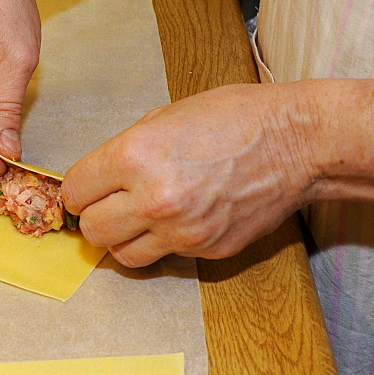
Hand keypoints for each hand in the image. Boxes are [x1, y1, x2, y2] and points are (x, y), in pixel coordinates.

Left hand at [59, 83, 315, 266]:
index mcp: (134, 156)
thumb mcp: (164, 117)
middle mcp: (153, 199)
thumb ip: (124, 151)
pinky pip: (165, 257)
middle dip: (95, 217)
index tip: (87, 189)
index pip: (74, 191)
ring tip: (140, 219)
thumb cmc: (235, 119)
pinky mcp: (206, 250)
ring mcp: (181, 231)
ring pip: (122, 255)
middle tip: (110, 205)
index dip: (78, 190)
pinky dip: (164, 243)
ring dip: (124, 238)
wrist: (299, 142)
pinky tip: (180, 219)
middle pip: (92, 230)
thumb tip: (98, 178)